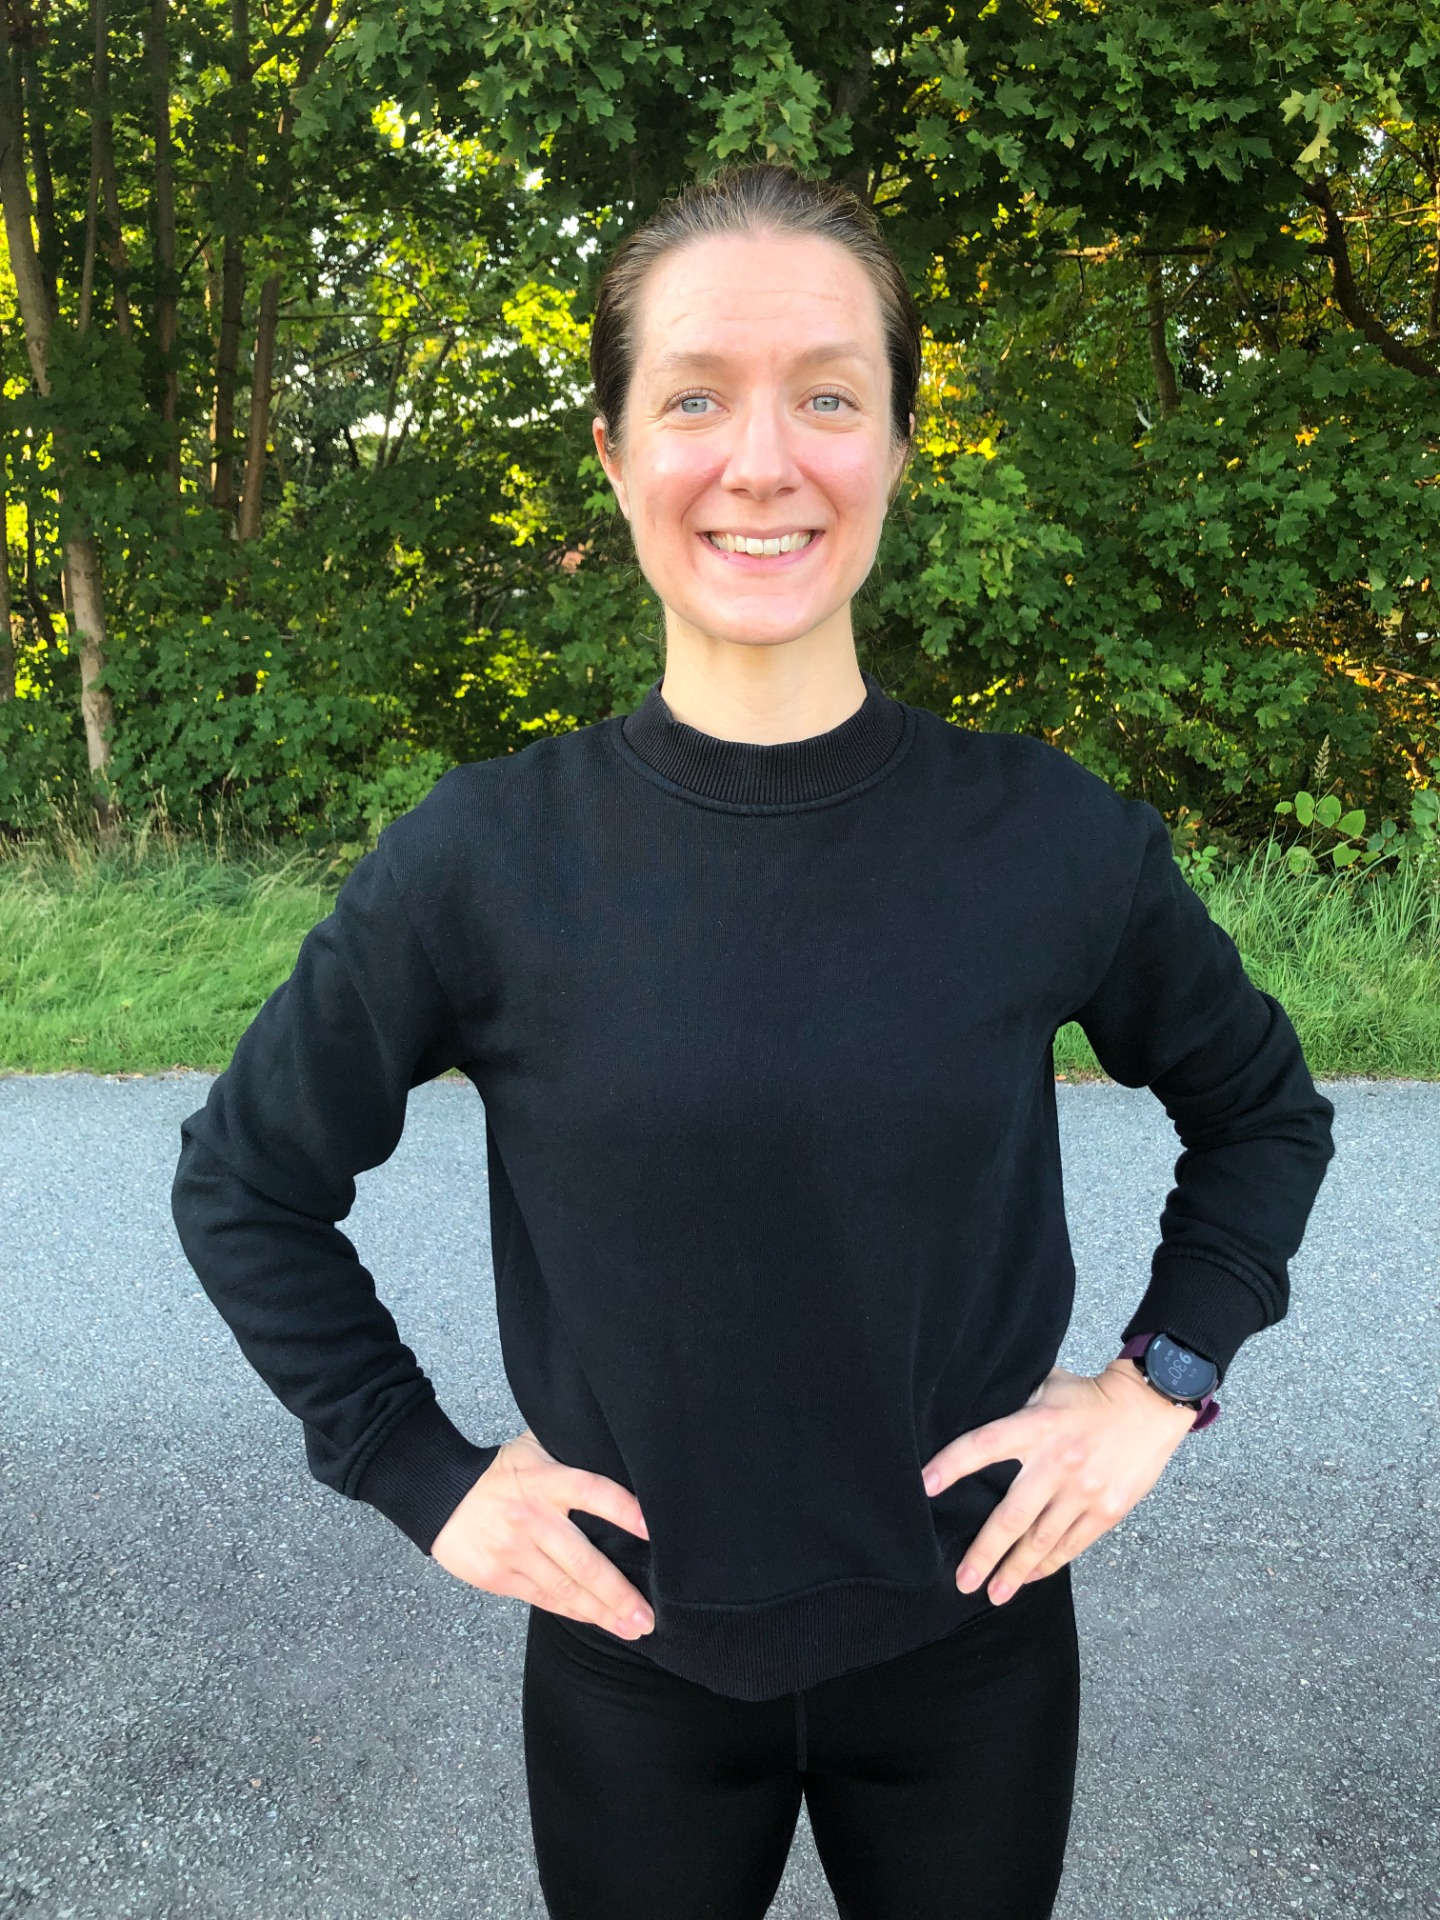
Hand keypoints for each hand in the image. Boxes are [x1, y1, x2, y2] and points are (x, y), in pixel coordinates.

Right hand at [431, 1428, 655, 1638]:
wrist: (439, 1493)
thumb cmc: (498, 1470)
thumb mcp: (535, 1447)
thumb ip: (571, 1452)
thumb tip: (614, 1449)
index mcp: (547, 1481)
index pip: (593, 1492)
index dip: (624, 1511)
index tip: (652, 1531)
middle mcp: (533, 1518)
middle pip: (584, 1561)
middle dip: (618, 1593)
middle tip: (647, 1615)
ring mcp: (515, 1551)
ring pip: (565, 1589)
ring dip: (601, 1612)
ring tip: (631, 1627)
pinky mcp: (499, 1576)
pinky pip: (543, 1598)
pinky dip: (572, 1612)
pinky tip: (594, 1620)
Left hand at [921, 1361, 1196, 1606]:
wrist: (1150, 1406)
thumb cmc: (1090, 1396)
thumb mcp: (1047, 1387)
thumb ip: (1015, 1408)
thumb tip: (977, 1413)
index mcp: (1036, 1427)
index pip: (984, 1445)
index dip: (953, 1464)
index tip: (926, 1486)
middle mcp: (1057, 1462)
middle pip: (1012, 1516)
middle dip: (985, 1553)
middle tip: (963, 1580)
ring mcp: (1083, 1491)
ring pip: (1041, 1540)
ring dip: (1015, 1571)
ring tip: (994, 1593)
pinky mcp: (1107, 1510)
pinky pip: (1071, 1544)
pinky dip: (1049, 1563)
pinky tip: (1031, 1577)